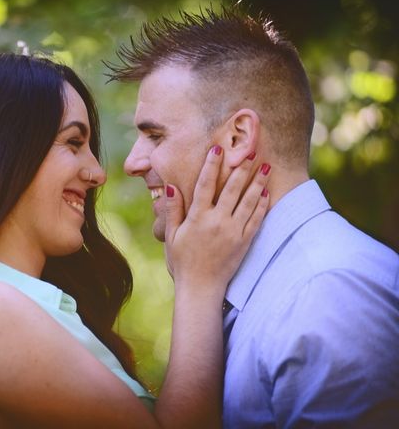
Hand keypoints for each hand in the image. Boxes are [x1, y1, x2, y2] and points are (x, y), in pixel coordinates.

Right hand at [164, 146, 269, 294]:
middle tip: (250, 150)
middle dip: (241, 168)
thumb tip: (171, 187)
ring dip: (258, 182)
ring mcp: (233, 232)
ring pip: (249, 201)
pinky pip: (256, 220)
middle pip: (232, 188)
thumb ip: (173, 210)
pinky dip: (262, 205)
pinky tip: (266, 193)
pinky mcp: (244, 242)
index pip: (205, 185)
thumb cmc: (181, 261)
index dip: (212, 165)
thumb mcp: (171, 235)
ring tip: (265, 166)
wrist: (200, 288)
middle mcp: (217, 222)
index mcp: (198, 218)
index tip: (217, 149)